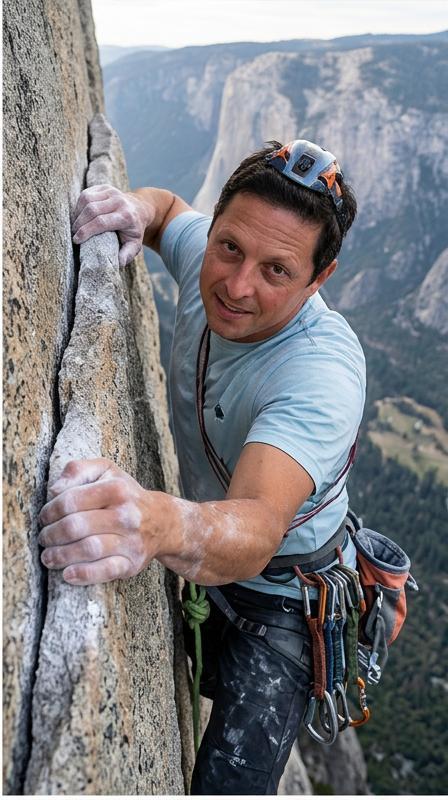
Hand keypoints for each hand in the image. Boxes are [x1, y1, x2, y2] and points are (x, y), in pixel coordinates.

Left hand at [38, 458, 161, 584]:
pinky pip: (105, 571)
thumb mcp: (106, 471)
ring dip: (61, 555)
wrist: (162, 521)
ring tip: (48, 557)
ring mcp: (131, 541)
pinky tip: (67, 574)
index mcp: (116, 489)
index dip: (50, 511)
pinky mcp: (132, 563)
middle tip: (44, 538)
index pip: (71, 501)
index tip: (44, 518)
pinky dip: (83, 574)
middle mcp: (126, 515)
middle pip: (76, 526)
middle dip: (51, 535)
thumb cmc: (126, 495)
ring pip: (88, 549)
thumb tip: (54, 490)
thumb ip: (78, 470)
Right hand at [72, 184, 153, 266]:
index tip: (77, 240)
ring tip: (76, 226)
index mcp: (126, 216)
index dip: (86, 231)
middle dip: (79, 223)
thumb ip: (127, 254)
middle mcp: (119, 201)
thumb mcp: (135, 244)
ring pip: (86, 200)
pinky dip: (79, 206)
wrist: (139, 209)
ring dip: (77, 214)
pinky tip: (79, 216)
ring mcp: (111, 191)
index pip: (101, 222)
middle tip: (74, 235)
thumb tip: (118, 263)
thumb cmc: (134, 230)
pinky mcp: (104, 187)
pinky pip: (86, 194)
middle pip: (91, 210)